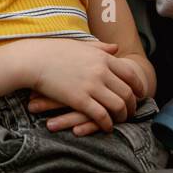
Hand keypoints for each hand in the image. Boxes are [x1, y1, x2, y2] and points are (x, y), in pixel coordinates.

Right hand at [23, 42, 146, 135]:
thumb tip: (116, 48)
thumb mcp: (80, 45)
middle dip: (132, 105)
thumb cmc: (53, 51)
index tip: (140, 94)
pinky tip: (106, 127)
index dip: (139, 86)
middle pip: (127, 92)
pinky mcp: (80, 100)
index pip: (130, 74)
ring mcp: (91, 86)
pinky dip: (107, 124)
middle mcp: (101, 71)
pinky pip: (101, 115)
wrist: (32, 61)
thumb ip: (100, 47)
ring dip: (122, 116)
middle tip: (131, 112)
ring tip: (119, 121)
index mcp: (102, 57)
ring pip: (118, 106)